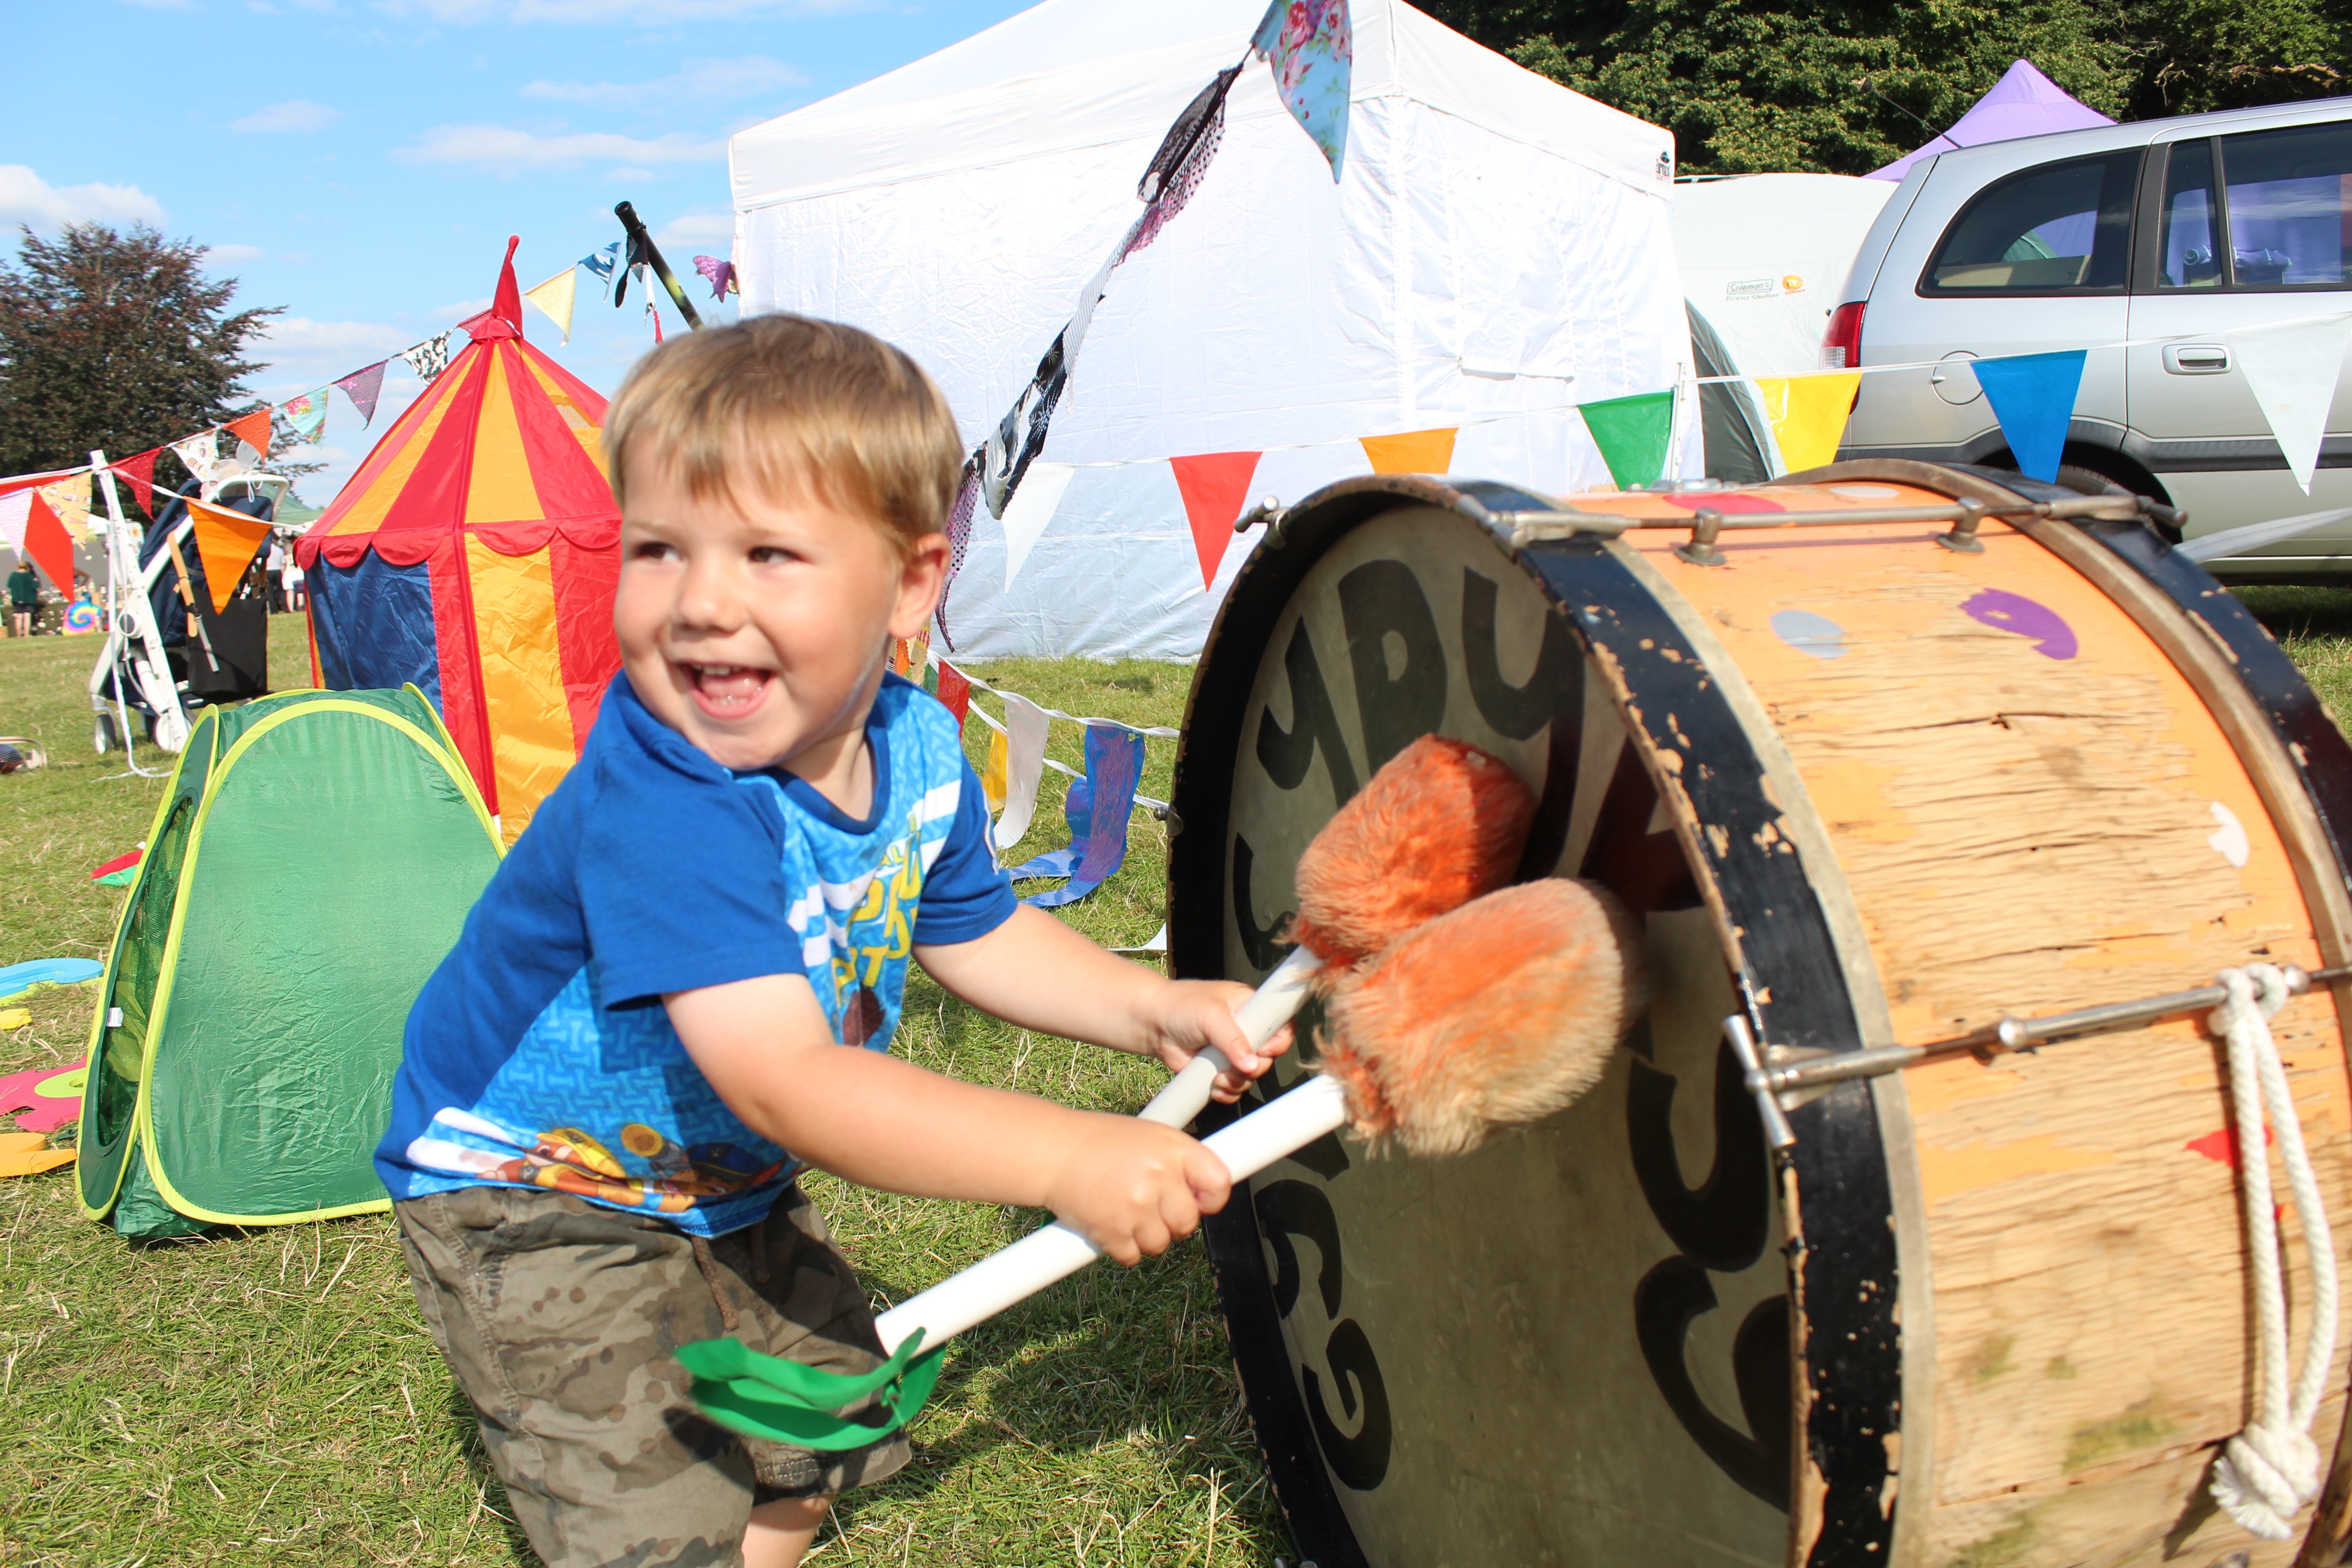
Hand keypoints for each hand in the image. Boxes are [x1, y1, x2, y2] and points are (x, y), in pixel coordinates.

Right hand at [1045, 1113, 1232, 1264]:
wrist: (1052, 1152)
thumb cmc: (1100, 1142)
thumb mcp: (1149, 1136)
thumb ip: (1179, 1162)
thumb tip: (1203, 1196)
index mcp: (1173, 1148)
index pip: (1218, 1182)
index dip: (1212, 1198)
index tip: (1201, 1201)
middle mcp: (1159, 1177)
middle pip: (1188, 1222)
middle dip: (1172, 1221)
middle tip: (1150, 1206)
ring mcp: (1136, 1206)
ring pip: (1160, 1243)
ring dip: (1145, 1235)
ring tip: (1123, 1210)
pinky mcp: (1113, 1231)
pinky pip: (1132, 1256)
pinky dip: (1122, 1247)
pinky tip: (1109, 1222)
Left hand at [1142, 979, 1292, 1102]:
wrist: (1152, 1023)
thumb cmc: (1181, 1007)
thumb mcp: (1210, 1016)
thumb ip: (1233, 1039)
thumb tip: (1251, 1064)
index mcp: (1251, 1006)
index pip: (1281, 1024)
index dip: (1279, 1041)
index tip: (1265, 1050)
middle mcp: (1246, 1029)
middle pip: (1268, 1056)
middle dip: (1253, 1067)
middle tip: (1235, 1066)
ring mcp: (1233, 1051)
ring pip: (1251, 1075)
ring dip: (1237, 1082)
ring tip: (1218, 1077)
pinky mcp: (1220, 1068)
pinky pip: (1234, 1086)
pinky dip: (1227, 1091)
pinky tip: (1214, 1086)